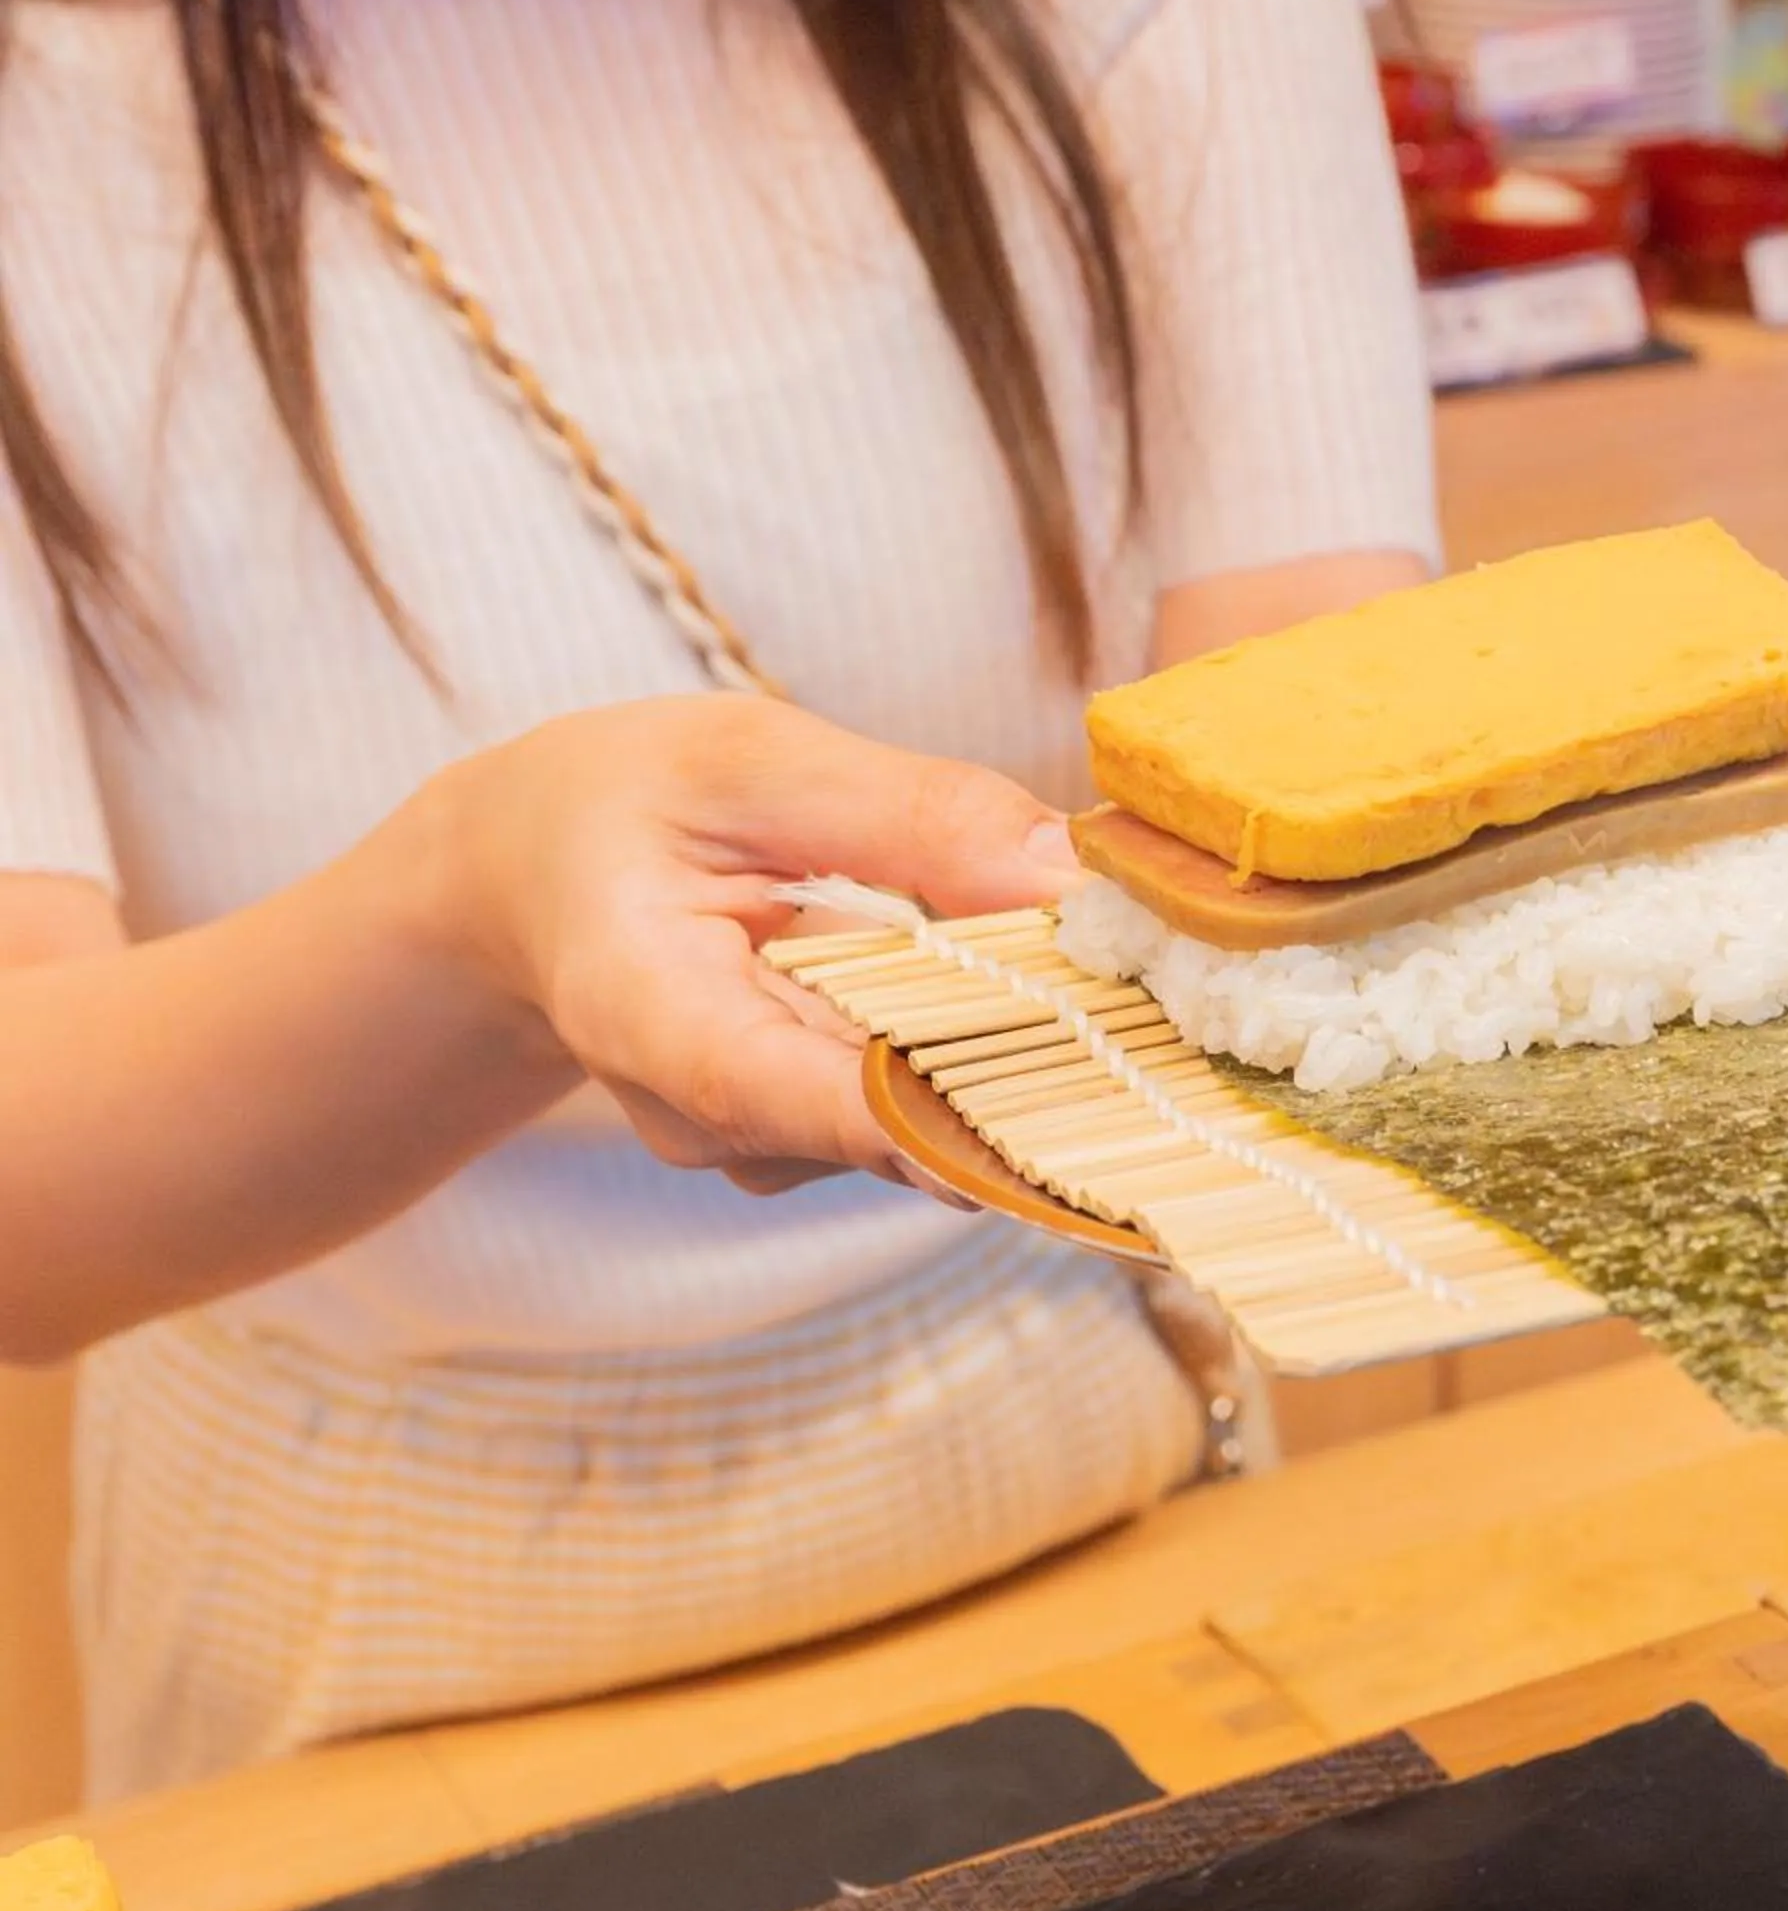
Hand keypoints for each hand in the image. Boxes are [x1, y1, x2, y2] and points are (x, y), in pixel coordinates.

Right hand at [406, 695, 1082, 1195]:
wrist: (543, 878)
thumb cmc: (636, 805)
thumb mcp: (753, 763)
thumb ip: (914, 814)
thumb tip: (1076, 874)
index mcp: (642, 1011)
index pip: (773, 1091)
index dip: (909, 1110)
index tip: (1037, 1105)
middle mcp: (701, 1117)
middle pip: (889, 1122)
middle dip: (1018, 1052)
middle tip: (1121, 966)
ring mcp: (763, 1147)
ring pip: (929, 1121)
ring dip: (1001, 1037)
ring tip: (993, 927)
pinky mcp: (817, 1147)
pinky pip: (929, 1110)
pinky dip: (976, 1043)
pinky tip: (961, 970)